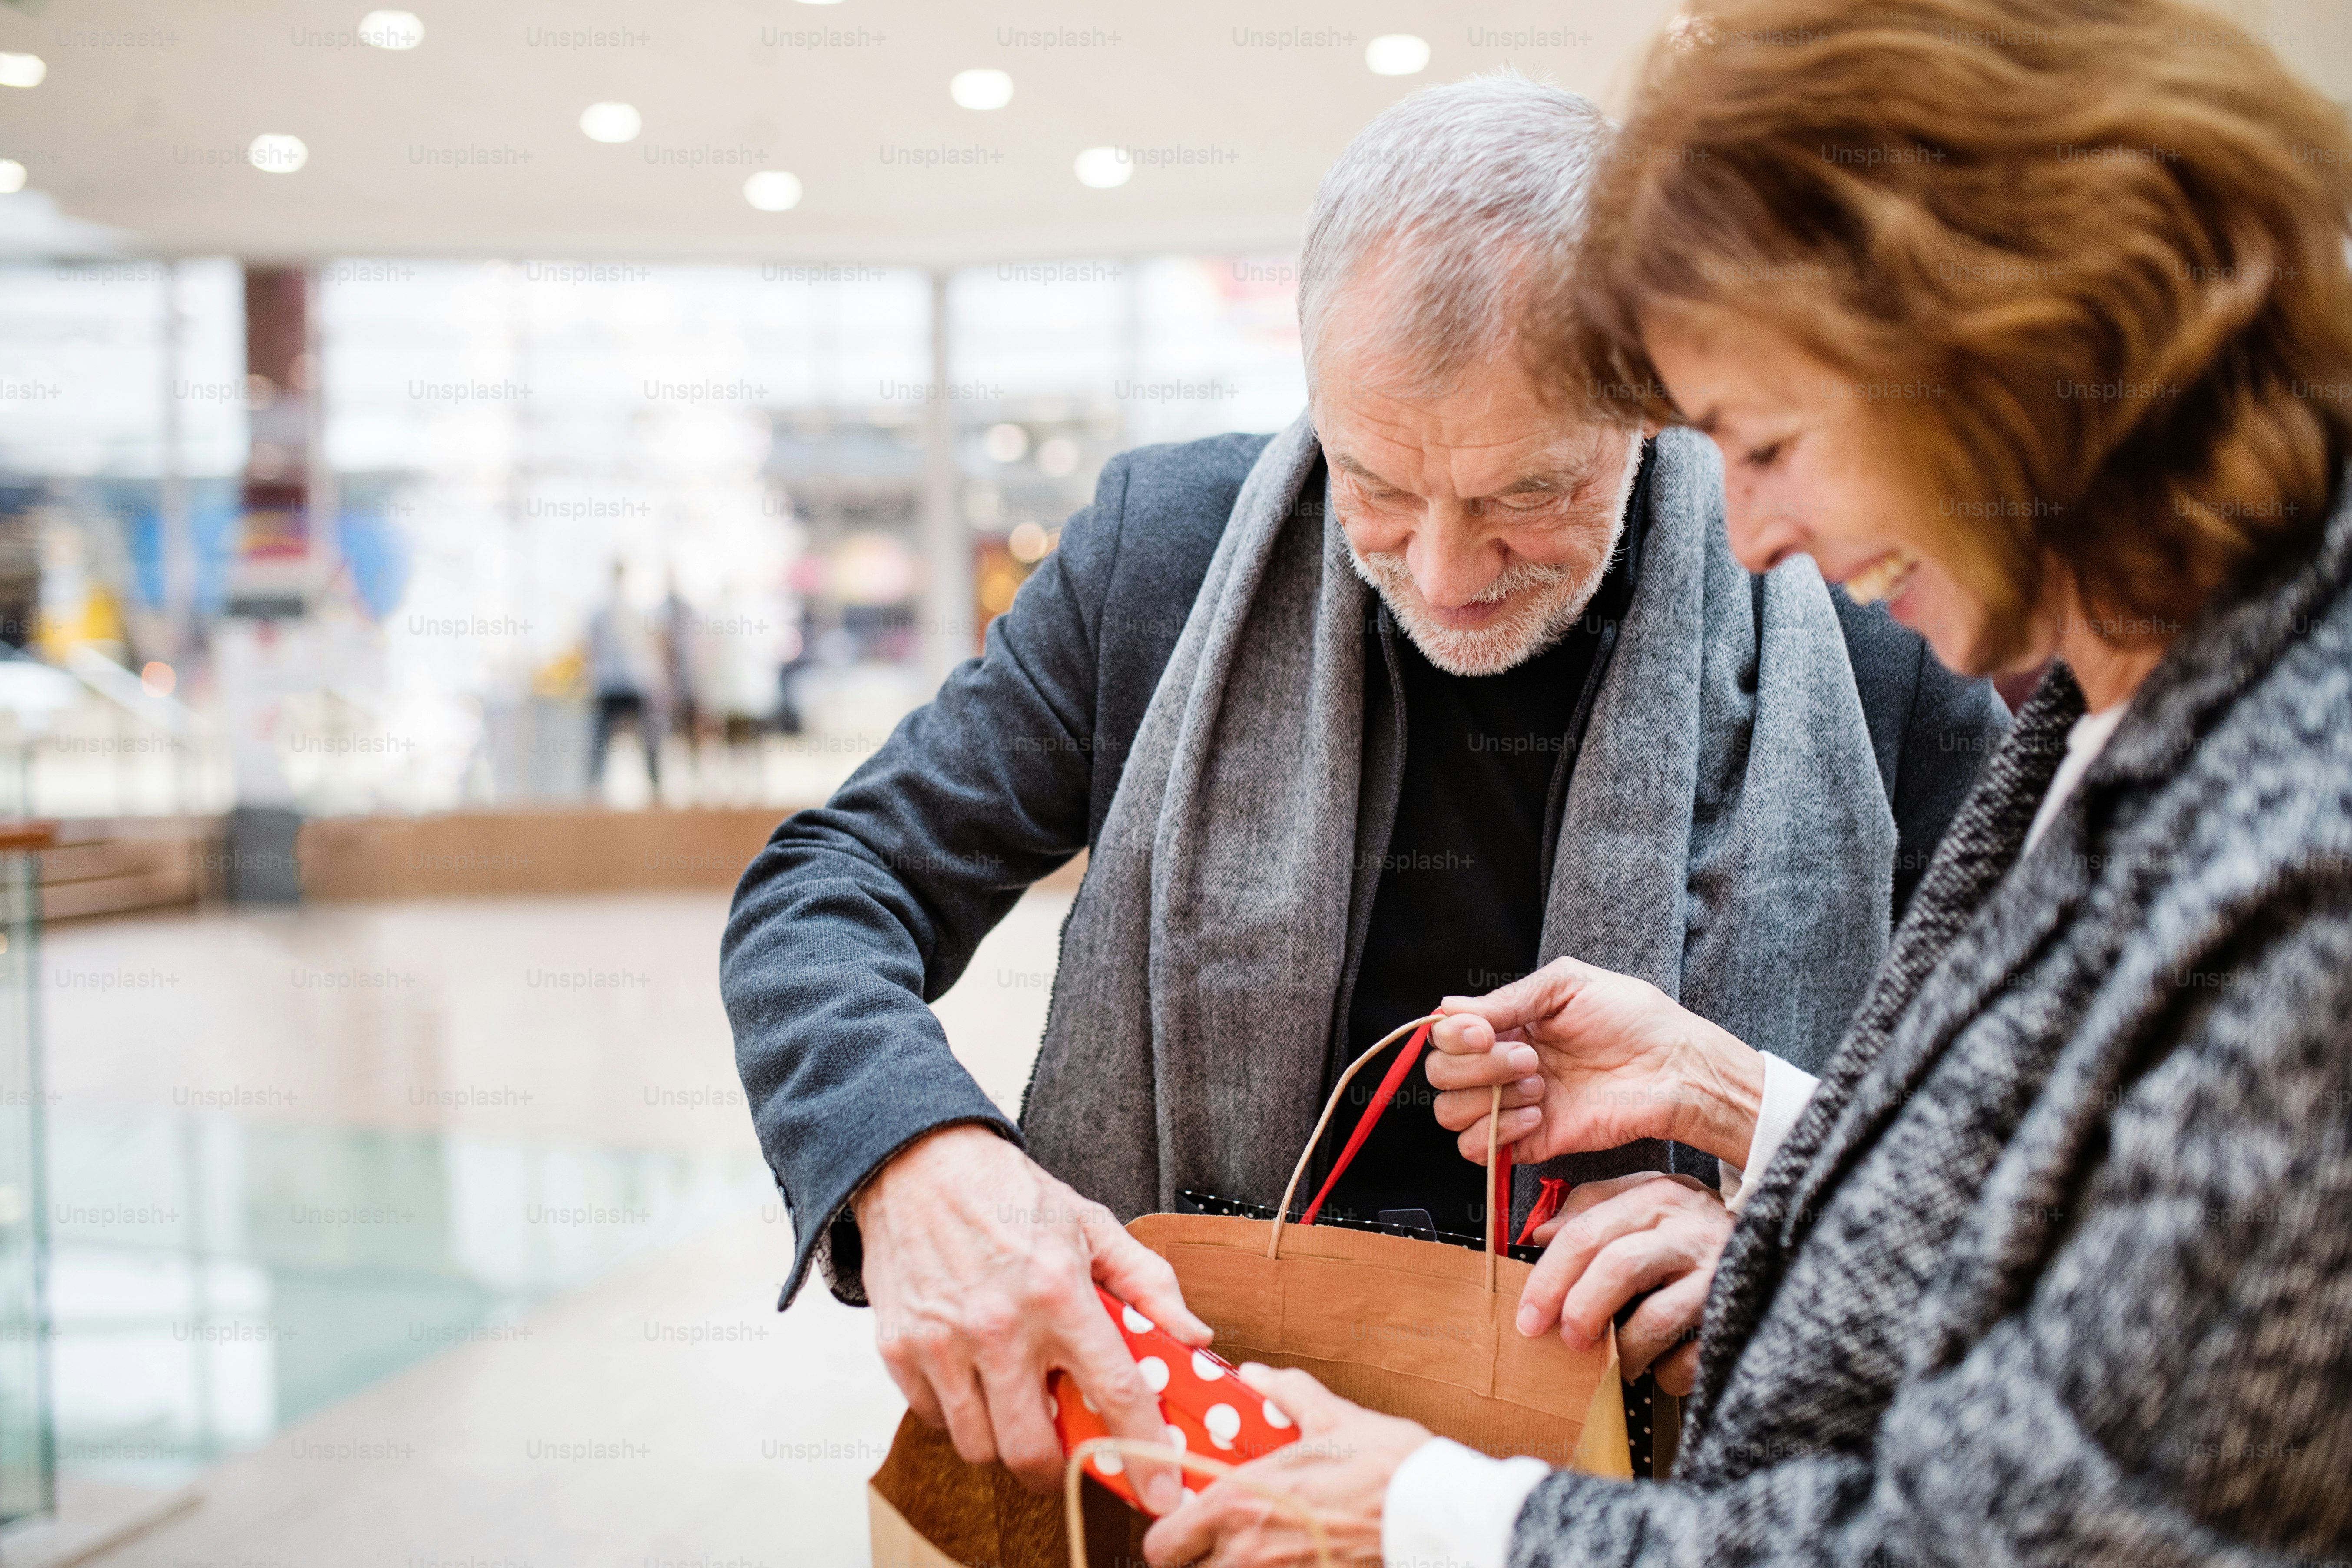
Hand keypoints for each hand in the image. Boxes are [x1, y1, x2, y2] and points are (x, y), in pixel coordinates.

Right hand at [853, 1124, 1209, 1509]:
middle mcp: (1001, 1326)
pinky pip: (934, 1421)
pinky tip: (974, 1383)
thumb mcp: (1092, 1225)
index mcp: (1060, 1293)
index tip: (1163, 1492)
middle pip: (1033, 1448)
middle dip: (1057, 1469)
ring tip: (1018, 1413)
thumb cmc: (1010, 1196)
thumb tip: (1195, 1338)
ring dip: (1005, 1446)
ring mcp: (945, 1342)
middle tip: (1067, 1453)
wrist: (919, 1165)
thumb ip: (1148, 1284)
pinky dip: (959, 1418)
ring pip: (980, 1447)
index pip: (1114, 1392)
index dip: (1144, 1450)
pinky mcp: (900, 1348)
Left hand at [1142, 1364, 1426, 1567]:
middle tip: (1216, 1540)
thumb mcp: (1333, 1420)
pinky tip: (1291, 1558)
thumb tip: (1257, 1376)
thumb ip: (1286, 1395)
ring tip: (1258, 1549)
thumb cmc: (1387, 1469)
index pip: (1162, 1542)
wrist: (1438, 1516)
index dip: (1168, 1535)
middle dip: (1195, 1559)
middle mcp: (1247, 1551)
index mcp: (1239, 1500)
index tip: (1183, 1523)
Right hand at [1427, 956, 1764, 1168]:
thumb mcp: (1567, 985)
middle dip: (1477, 1066)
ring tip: (1539, 1085)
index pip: (1444, 1034)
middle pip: (1441, 1075)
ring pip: (1451, 1113)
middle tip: (1530, 1057)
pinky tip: (1537, 1114)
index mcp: (1506, 1025)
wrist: (1675, 1069)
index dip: (1454, 1035)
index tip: (1485, 1031)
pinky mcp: (1528, 1142)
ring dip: (1488, 1098)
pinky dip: (1497, 1131)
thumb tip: (1447, 1008)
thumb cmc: (1633, 1019)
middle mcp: (1500, 1066)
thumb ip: (1507, 998)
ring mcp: (1512, 1106)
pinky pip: (1477, 1149)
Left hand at [1519, 1172, 1732, 1395]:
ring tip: (1615, 1361)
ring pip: (1654, 1319)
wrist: (1779, 1241)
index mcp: (1657, 1197)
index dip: (1549, 1278)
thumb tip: (1541, 1234)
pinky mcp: (1739, 1314)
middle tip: (1566, 1340)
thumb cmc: (1691, 1233)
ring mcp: (1719, 1272)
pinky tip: (1662, 1368)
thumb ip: (1592, 1210)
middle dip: (1580, 1311)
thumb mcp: (1645, 1204)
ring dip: (1623, 1351)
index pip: (1586, 1231)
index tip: (1527, 1316)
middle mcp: (1690, 1227)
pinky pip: (1691, 1357)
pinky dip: (1667, 1374)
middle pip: (1617, 1267)